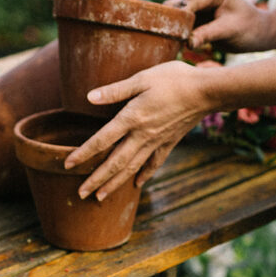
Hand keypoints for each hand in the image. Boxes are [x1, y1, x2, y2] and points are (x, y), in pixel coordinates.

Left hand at [64, 61, 210, 200]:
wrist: (208, 91)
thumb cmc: (174, 79)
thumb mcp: (142, 78)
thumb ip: (115, 90)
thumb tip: (90, 97)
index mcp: (132, 118)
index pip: (102, 140)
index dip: (83, 153)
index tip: (67, 165)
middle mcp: (143, 135)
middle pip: (115, 163)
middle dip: (96, 180)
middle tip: (80, 194)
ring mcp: (157, 142)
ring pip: (132, 168)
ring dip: (115, 184)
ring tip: (100, 197)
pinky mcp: (170, 142)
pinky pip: (154, 163)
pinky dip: (144, 175)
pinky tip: (137, 184)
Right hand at [165, 0, 271, 50]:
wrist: (258, 34)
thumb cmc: (249, 29)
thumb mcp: (229, 31)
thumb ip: (207, 34)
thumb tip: (187, 43)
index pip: (190, 1)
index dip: (178, 15)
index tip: (167, 30)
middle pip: (177, 5)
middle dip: (170, 21)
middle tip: (162, 38)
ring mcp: (198, 6)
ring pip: (175, 16)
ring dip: (171, 29)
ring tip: (164, 43)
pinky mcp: (195, 18)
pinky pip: (180, 25)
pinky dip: (175, 34)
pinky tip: (170, 45)